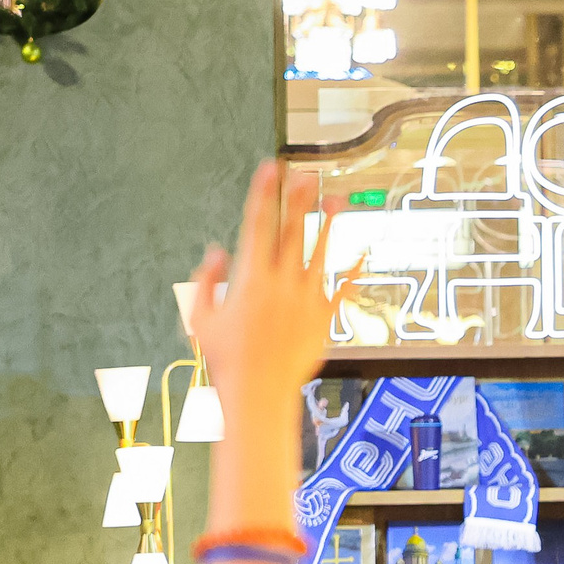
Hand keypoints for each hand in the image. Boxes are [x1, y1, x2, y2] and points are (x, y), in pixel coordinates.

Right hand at [188, 161, 355, 416]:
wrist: (258, 394)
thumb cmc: (227, 359)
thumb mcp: (200, 318)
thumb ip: (205, 281)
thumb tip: (216, 252)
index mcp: (250, 279)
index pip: (258, 225)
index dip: (265, 194)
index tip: (270, 170)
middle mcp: (281, 284)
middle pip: (293, 232)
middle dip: (299, 199)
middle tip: (306, 173)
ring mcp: (306, 301)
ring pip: (321, 254)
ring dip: (328, 224)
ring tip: (336, 199)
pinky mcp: (323, 319)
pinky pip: (342, 290)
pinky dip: (354, 271)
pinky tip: (363, 252)